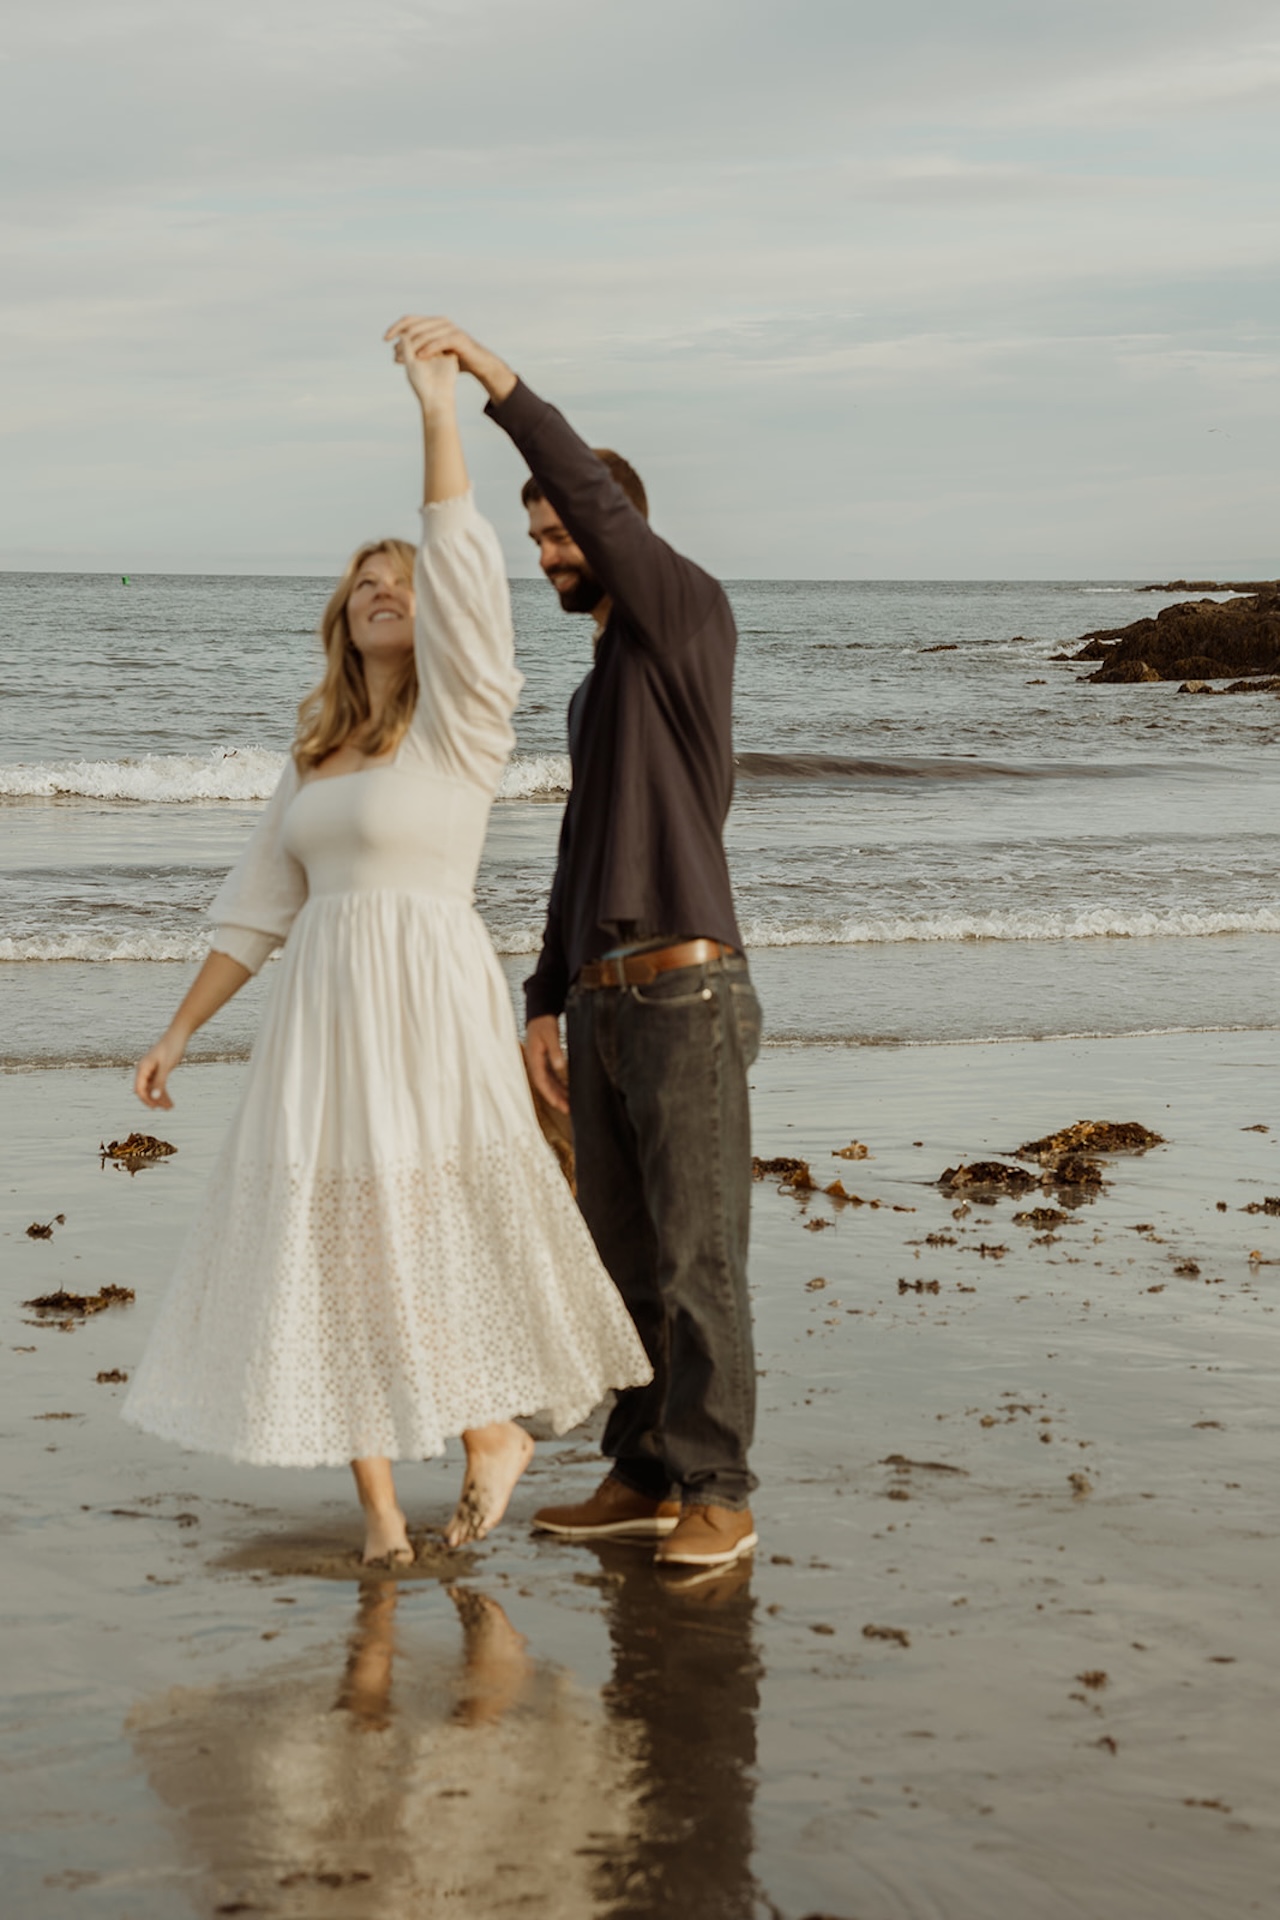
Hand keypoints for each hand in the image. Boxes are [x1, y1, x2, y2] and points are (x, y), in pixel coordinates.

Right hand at [134, 1028, 186, 1110]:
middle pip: (145, 1091)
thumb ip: (160, 1082)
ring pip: (152, 1089)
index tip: (155, 1108)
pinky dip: (163, 1092)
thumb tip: (154, 1097)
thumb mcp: (166, 1066)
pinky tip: (169, 1100)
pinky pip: (158, 1085)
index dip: (146, 1100)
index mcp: (142, 1068)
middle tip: (166, 1109)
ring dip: (160, 1098)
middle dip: (154, 1100)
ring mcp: (150, 1070)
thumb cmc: (172, 1047)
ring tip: (170, 1107)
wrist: (179, 1034)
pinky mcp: (158, 1071)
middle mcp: (144, 1070)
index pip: (139, 1089)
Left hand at [383, 315, 516, 404]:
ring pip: (426, 333)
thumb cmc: (454, 359)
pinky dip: (429, 348)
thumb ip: (414, 352)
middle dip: (403, 340)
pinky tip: (420, 356)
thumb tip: (395, 351)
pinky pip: (440, 341)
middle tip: (395, 352)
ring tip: (405, 357)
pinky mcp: (458, 338)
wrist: (477, 364)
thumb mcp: (431, 355)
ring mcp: (449, 328)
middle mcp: (440, 322)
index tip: (384, 339)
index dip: (395, 327)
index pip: (409, 320)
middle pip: (415, 325)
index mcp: (432, 323)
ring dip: (414, 346)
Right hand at [524, 1014, 569, 1114]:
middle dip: (557, 1099)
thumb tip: (560, 1066)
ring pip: (550, 1083)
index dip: (551, 1095)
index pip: (542, 1083)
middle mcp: (536, 1064)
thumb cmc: (544, 1024)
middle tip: (569, 1110)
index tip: (560, 1105)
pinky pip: (552, 1078)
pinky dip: (560, 1085)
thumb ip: (555, 1050)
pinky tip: (569, 1090)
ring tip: (571, 1104)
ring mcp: (540, 1064)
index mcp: (535, 1060)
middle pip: (546, 1086)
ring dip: (559, 1094)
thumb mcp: (551, 1035)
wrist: (539, 1015)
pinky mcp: (545, 1061)